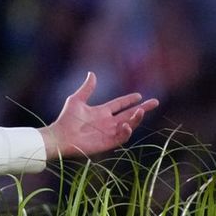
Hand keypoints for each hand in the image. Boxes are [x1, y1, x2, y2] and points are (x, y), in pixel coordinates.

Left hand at [39, 72, 158, 159]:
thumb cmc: (66, 119)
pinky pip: (121, 137)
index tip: (139, 95)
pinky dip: (126, 131)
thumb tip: (92, 73)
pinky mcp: (107, 142)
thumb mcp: (76, 100)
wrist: (60, 136)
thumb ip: (87, 88)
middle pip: (129, 114)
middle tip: (155, 101)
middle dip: (142, 108)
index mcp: (101, 112)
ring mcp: (108, 132)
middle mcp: (107, 122)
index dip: (129, 100)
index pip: (119, 105)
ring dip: (136, 119)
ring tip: (141, 111)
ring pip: (128, 125)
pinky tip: (127, 124)